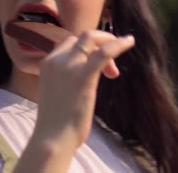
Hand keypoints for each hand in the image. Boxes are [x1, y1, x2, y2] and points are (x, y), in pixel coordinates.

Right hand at [33, 30, 134, 150]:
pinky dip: (118, 44)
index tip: (99, 68)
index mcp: (47, 63)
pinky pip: (104, 52)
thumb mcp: (58, 92)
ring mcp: (68, 66)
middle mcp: (56, 60)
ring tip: (115, 72)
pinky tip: (130, 42)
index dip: (87, 49)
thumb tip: (84, 76)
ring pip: (91, 39)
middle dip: (100, 46)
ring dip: (108, 46)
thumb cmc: (56, 123)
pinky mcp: (83, 76)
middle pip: (82, 38)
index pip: (70, 43)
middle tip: (111, 70)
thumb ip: (67, 78)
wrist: (52, 139)